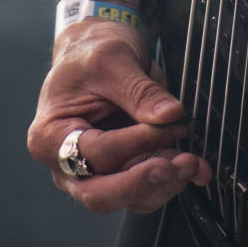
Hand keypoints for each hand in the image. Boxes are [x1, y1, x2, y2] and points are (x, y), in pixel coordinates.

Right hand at [26, 23, 210, 215]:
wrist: (96, 49)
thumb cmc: (89, 54)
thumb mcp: (110, 60)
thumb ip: (139, 90)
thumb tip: (169, 114)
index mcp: (50, 137)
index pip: (96, 153)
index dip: (135, 142)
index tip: (167, 124)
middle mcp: (67, 164)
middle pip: (103, 194)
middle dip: (145, 182)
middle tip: (178, 164)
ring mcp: (95, 173)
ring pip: (130, 197)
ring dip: (165, 184)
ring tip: (192, 162)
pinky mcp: (123, 172)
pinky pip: (148, 188)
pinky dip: (174, 179)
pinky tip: (197, 167)